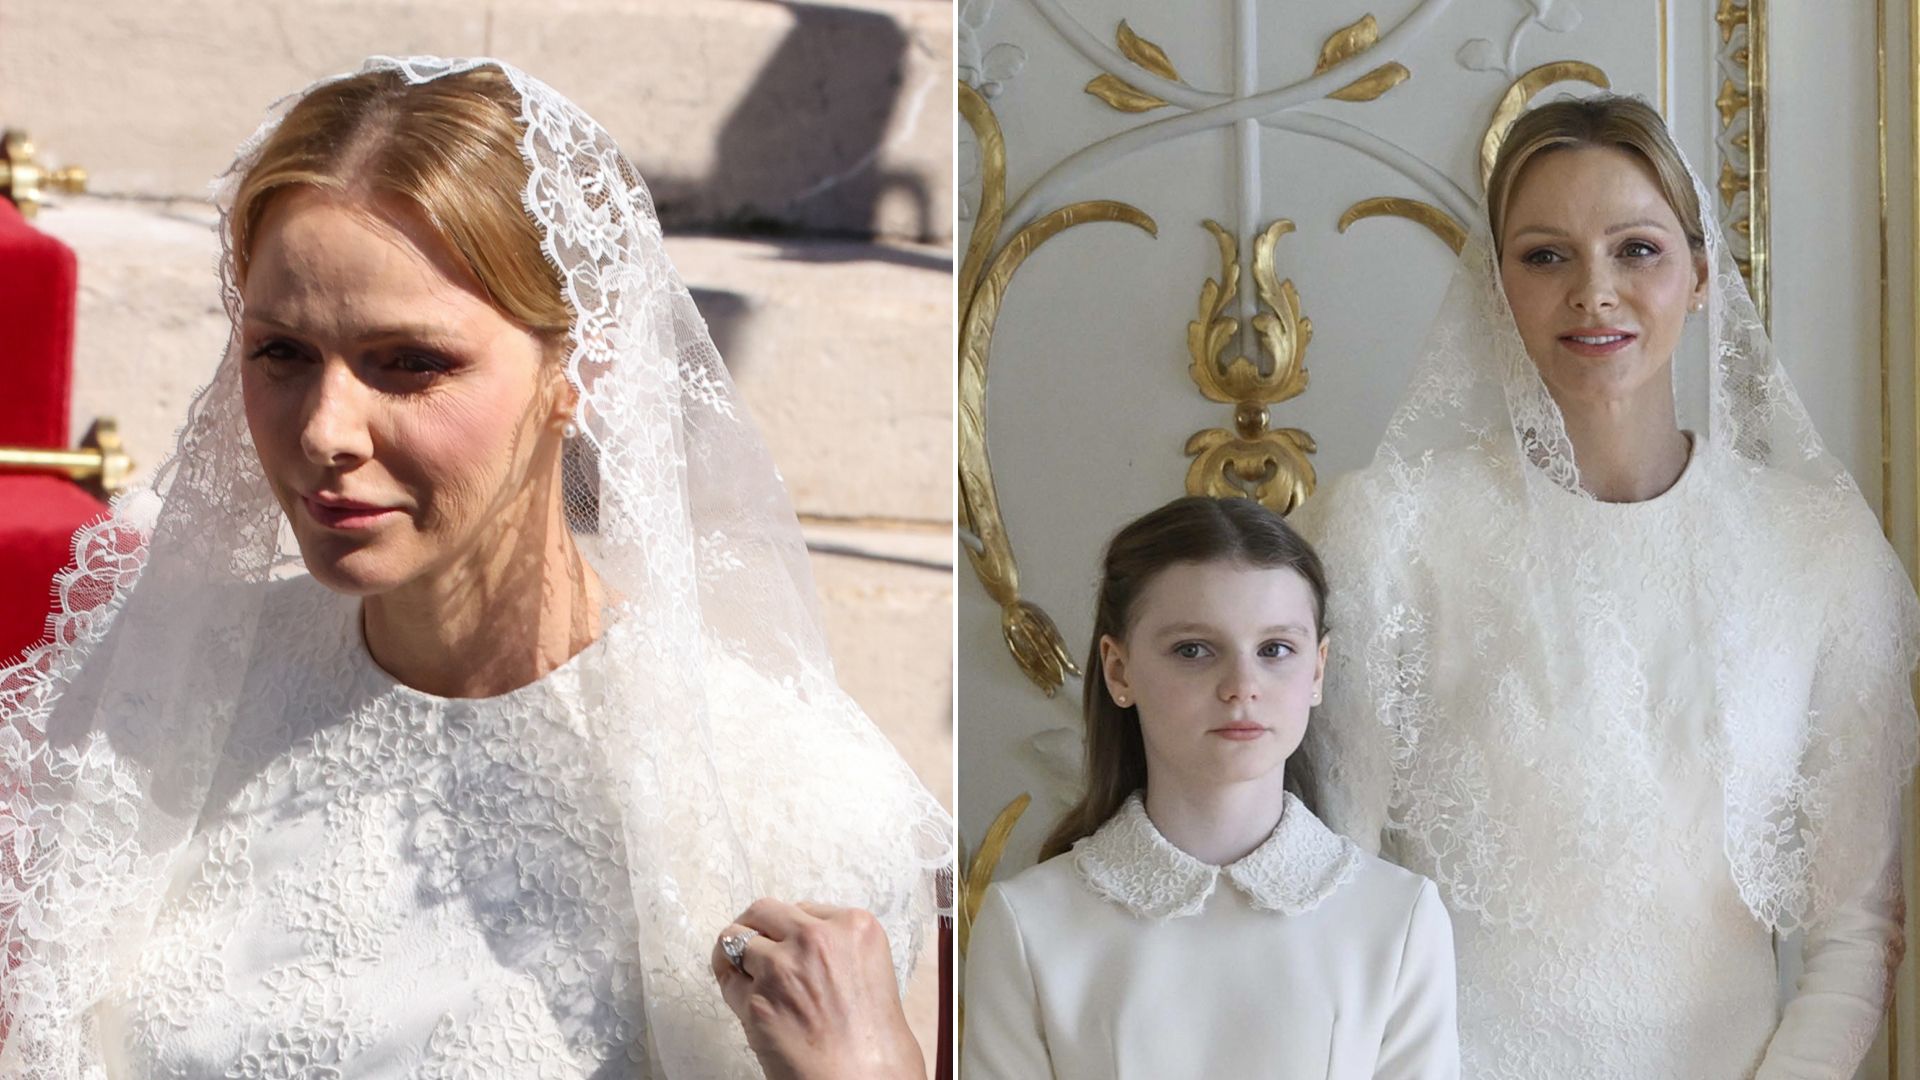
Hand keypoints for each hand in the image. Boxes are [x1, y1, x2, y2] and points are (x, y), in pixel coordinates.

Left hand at [711, 898, 925, 1079]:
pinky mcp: (756, 999)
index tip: (789, 944)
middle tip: (754, 943)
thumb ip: (839, 948)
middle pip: (764, 911)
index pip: (804, 909)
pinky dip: (729, 983)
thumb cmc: (876, 1042)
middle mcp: (817, 938)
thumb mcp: (872, 970)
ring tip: (743, 970)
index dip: (792, 929)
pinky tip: (739, 991)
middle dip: (756, 927)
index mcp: (854, 926)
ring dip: (738, 955)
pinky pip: (727, 977)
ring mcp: (782, 967)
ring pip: (735, 938)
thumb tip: (801, 945)